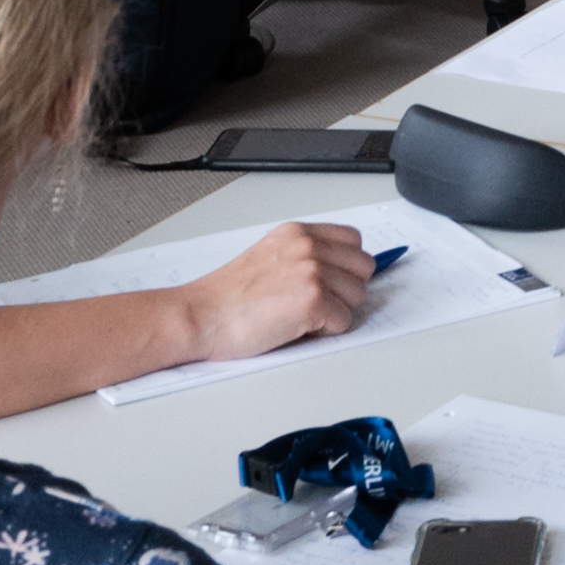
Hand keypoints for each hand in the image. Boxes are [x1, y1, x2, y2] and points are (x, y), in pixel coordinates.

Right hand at [182, 223, 374, 366]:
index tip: (334, 281)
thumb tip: (338, 271)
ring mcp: (312, 271)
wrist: (201, 316)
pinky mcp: (313, 300)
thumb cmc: (226, 298)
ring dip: (336, 312)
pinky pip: (344, 321)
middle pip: (363, 268)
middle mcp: (308, 246)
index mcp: (297, 233)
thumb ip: (303, 256)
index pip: (353, 241)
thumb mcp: (269, 258)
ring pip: (357, 296)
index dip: (346, 266)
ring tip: (301, 316)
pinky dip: (325, 331)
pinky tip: (298, 328)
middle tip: (317, 304)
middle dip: (346, 290)